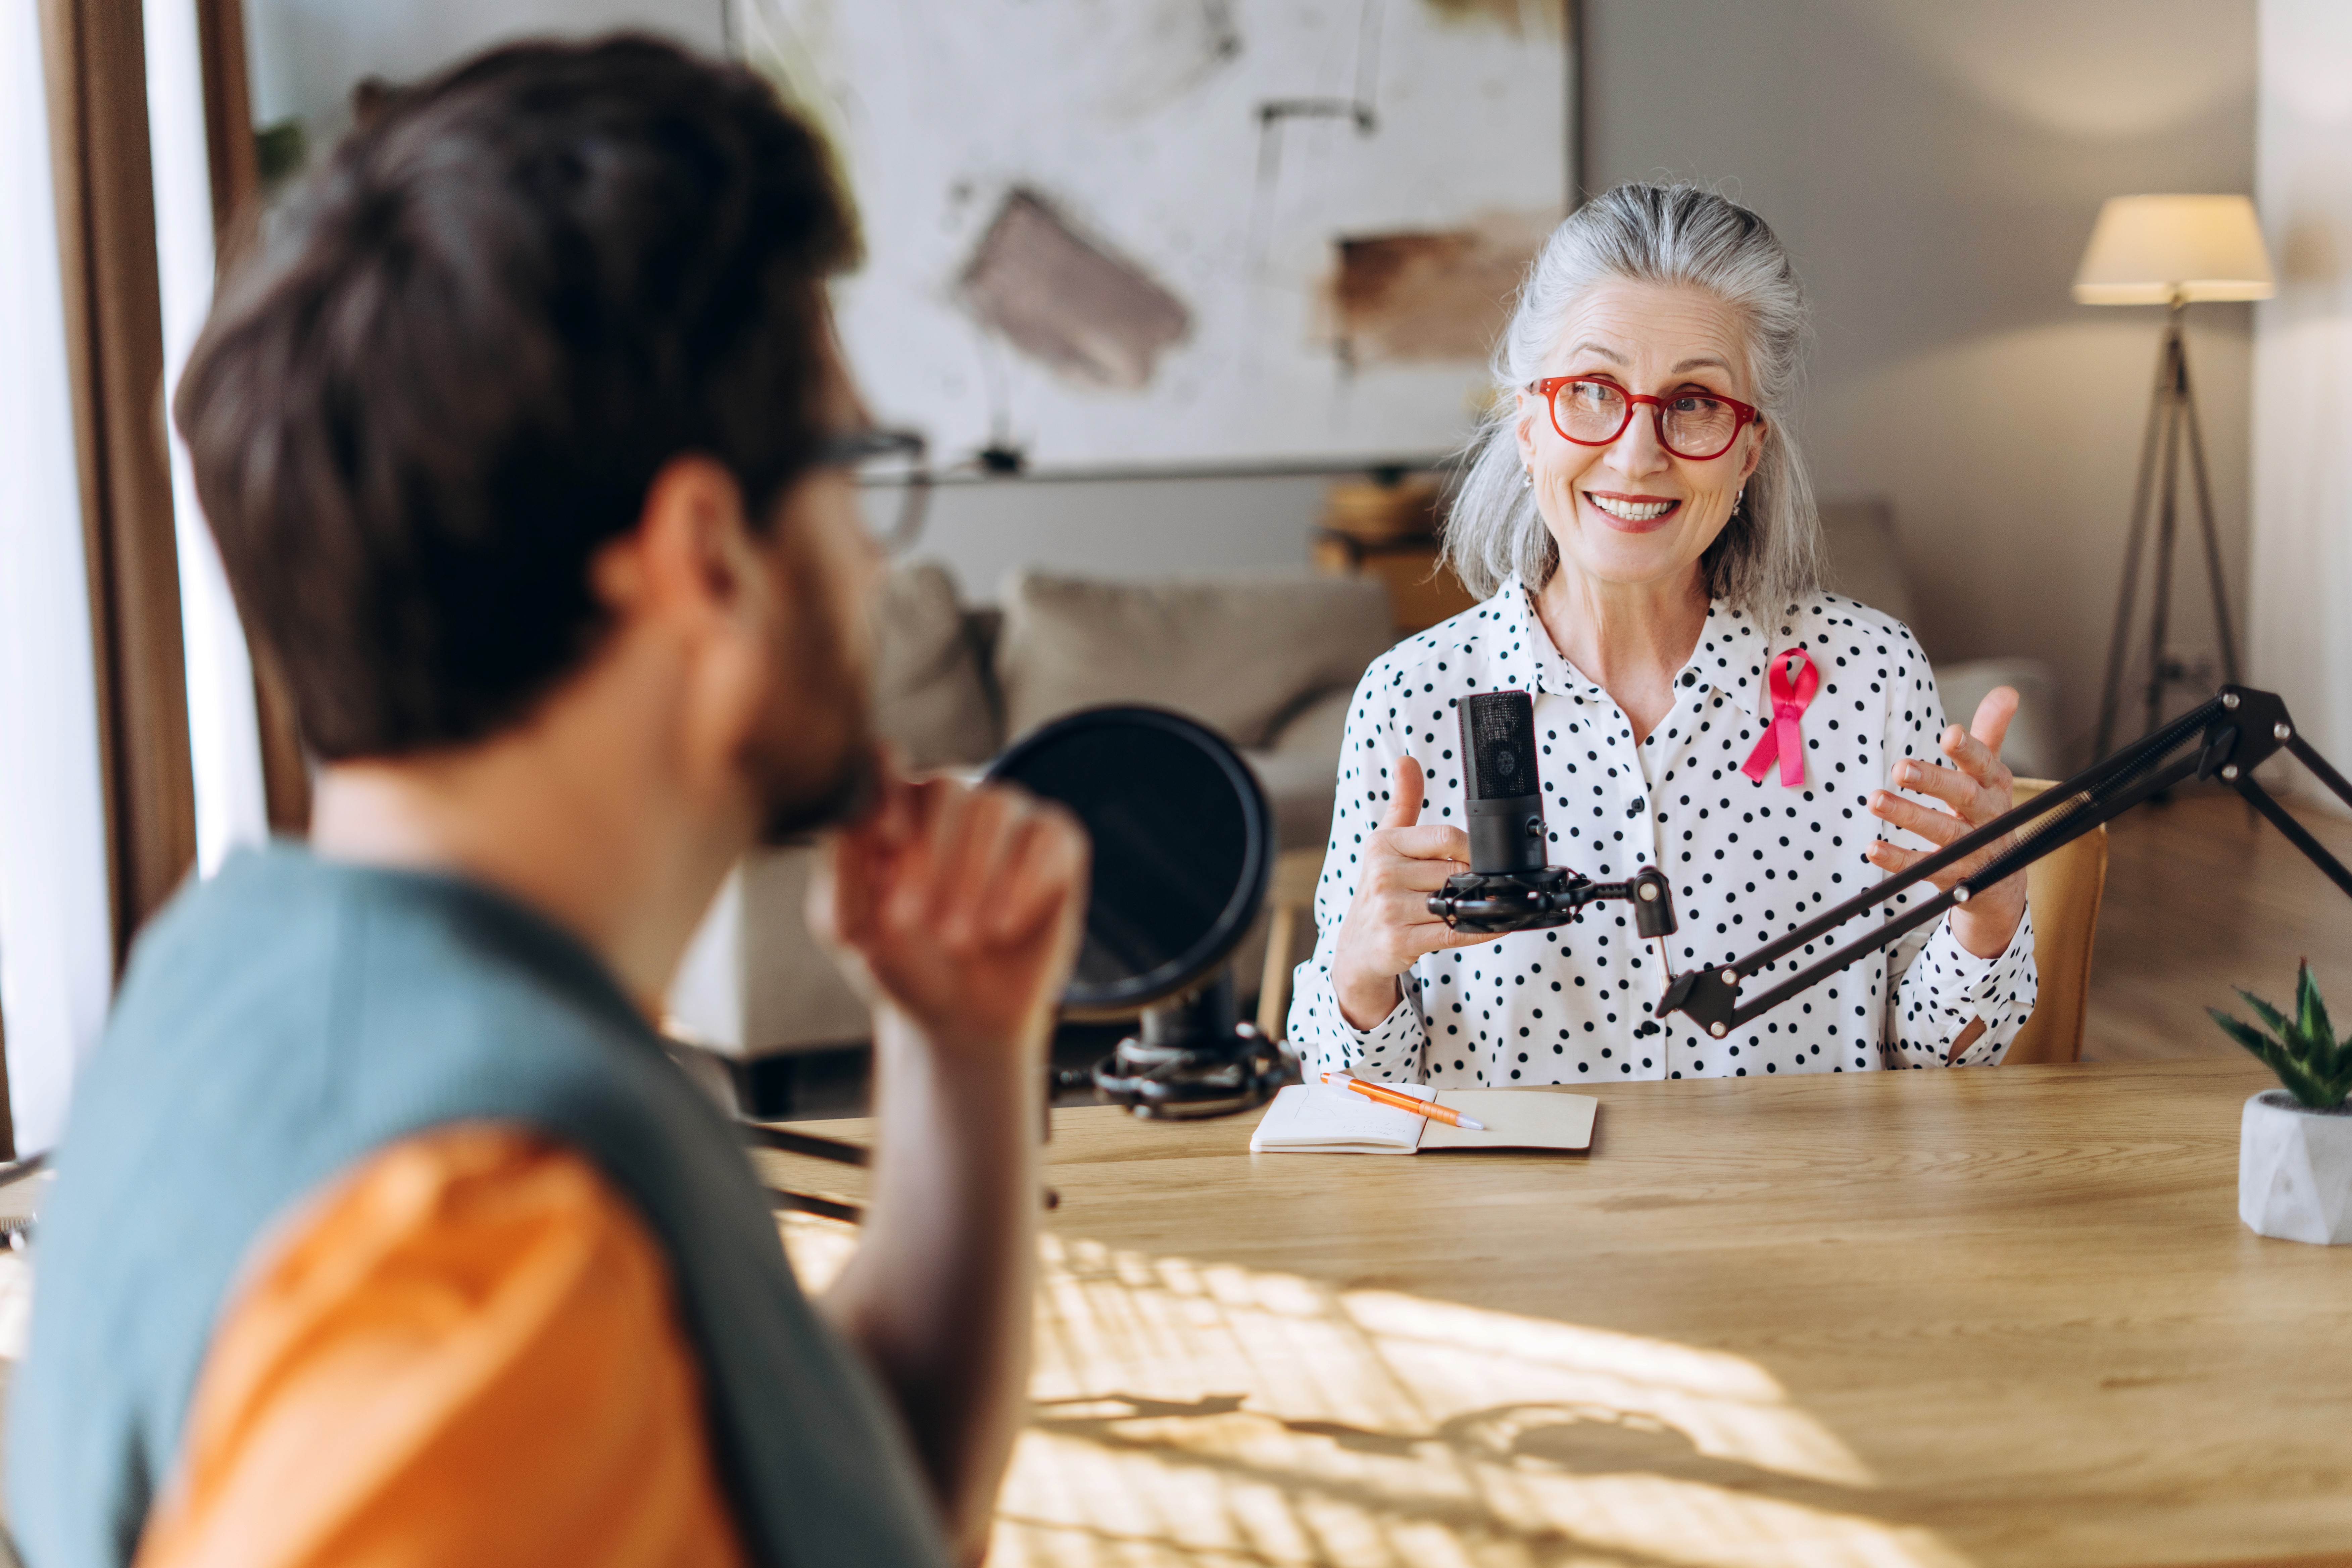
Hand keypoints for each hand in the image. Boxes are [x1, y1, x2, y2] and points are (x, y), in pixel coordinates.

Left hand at [809, 768, 1087, 1062]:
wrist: (960, 1015)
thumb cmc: (899, 961)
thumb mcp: (850, 926)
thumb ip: (841, 870)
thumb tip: (850, 818)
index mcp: (894, 806)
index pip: (887, 767)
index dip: (887, 794)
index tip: (886, 841)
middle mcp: (953, 799)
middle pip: (948, 790)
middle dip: (933, 857)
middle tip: (919, 921)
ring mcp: (1008, 816)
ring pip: (997, 808)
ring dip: (976, 875)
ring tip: (961, 938)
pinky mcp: (1056, 843)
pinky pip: (1048, 836)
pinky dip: (1025, 883)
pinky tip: (1002, 928)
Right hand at [1330, 755, 1495, 1029]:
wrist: (1358, 949)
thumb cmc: (1381, 891)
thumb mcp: (1385, 844)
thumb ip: (1403, 802)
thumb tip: (1407, 760)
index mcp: (1383, 845)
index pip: (1446, 837)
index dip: (1473, 849)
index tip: (1480, 859)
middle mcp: (1382, 875)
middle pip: (1456, 870)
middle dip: (1476, 880)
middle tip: (1483, 886)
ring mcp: (1390, 909)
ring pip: (1458, 901)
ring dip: (1482, 905)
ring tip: (1489, 904)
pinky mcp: (1400, 941)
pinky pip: (1456, 932)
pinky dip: (1482, 929)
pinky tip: (1496, 925)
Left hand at [1866, 687, 2026, 959]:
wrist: (2002, 882)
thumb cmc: (1987, 814)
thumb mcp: (1991, 776)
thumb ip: (1991, 734)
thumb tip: (2007, 690)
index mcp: (1996, 787)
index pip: (1986, 765)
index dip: (1971, 750)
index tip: (1949, 733)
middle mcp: (1990, 818)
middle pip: (1964, 797)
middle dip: (1934, 781)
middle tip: (1899, 767)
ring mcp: (1975, 850)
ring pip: (1944, 834)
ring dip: (1908, 816)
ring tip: (1874, 800)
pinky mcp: (1956, 879)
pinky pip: (1925, 869)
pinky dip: (1899, 859)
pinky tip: (1872, 848)